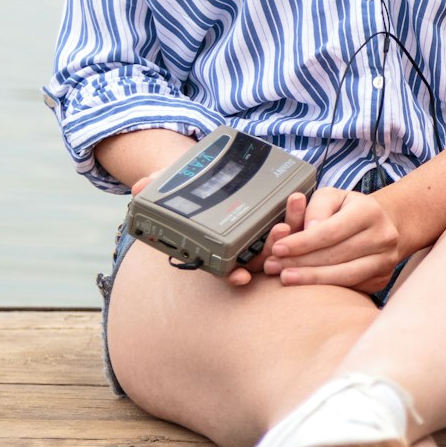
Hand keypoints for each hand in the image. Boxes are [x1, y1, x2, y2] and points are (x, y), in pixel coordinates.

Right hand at [127, 176, 306, 288]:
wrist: (205, 170)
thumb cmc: (187, 184)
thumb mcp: (169, 184)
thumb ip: (155, 187)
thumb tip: (140, 188)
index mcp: (214, 245)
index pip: (225, 268)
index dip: (233, 274)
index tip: (242, 276)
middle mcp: (240, 243)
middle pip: (260, 254)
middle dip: (271, 246)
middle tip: (279, 230)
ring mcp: (260, 229)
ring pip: (280, 239)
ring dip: (291, 225)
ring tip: (295, 203)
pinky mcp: (276, 210)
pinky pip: (293, 219)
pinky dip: (299, 211)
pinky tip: (305, 197)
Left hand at [262, 187, 402, 294]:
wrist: (381, 224)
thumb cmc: (348, 209)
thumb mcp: (332, 197)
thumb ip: (316, 208)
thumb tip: (308, 229)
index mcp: (369, 211)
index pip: (330, 231)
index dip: (302, 242)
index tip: (278, 248)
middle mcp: (383, 236)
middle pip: (335, 255)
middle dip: (300, 262)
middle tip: (273, 266)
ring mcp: (385, 260)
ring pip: (344, 276)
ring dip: (311, 279)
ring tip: (285, 278)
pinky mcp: (382, 279)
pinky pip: (351, 287)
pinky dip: (327, 288)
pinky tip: (307, 287)